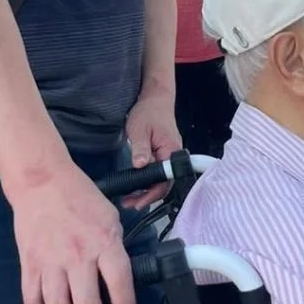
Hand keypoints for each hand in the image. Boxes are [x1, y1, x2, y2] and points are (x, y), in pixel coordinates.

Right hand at [12, 161, 135, 303]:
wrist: (43, 182)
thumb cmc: (79, 196)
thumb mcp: (110, 218)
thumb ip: (114, 246)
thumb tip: (119, 274)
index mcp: (104, 242)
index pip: (119, 284)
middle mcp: (78, 256)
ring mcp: (51, 263)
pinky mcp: (29, 265)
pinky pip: (31, 301)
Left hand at [124, 90, 181, 209]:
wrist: (156, 100)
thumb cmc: (149, 112)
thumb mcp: (139, 129)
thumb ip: (141, 148)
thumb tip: (140, 165)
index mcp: (171, 150)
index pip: (165, 180)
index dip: (152, 194)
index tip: (138, 202)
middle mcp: (173, 156)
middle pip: (164, 184)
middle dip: (147, 197)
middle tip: (130, 204)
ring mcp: (169, 156)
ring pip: (161, 181)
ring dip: (147, 191)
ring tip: (130, 199)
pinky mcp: (164, 155)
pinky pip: (159, 173)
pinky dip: (148, 182)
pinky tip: (136, 186)